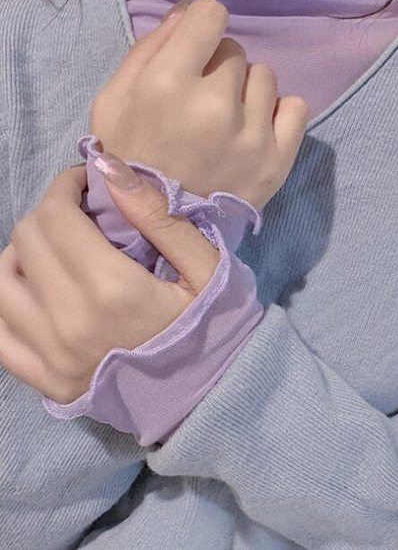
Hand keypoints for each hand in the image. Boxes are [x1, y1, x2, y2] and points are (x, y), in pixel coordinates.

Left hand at [0, 160, 220, 404]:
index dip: (66, 187)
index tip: (87, 184)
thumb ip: (157, 214)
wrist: (215, 392)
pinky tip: (36, 291)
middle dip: (48, 214)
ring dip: (24, 254)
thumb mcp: (206, 264)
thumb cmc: (215, 323)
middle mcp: (70, 323)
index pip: (55, 217)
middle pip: (25, 241)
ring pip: (1, 282)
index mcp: (112, 289)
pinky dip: (8, 301)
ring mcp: (52, 358)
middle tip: (81, 215)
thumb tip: (108, 166)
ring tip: (58, 252)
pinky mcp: (47, 382)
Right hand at [90, 0, 309, 209]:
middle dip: (218, 67)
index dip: (202, 25)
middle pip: (235, 50)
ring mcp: (253, 135)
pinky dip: (280, 112)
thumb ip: (149, 49)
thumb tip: (188, 13)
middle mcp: (216, 105)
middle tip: (202, 101)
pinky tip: (257, 129)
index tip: (198, 46)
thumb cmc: (131, 159)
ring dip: (247, 91)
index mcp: (168, 84)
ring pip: (265, 77)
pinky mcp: (279, 159)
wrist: (158, 229)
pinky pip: (297, 106)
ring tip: (228, 121)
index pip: (210, 14)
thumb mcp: (113, 100)